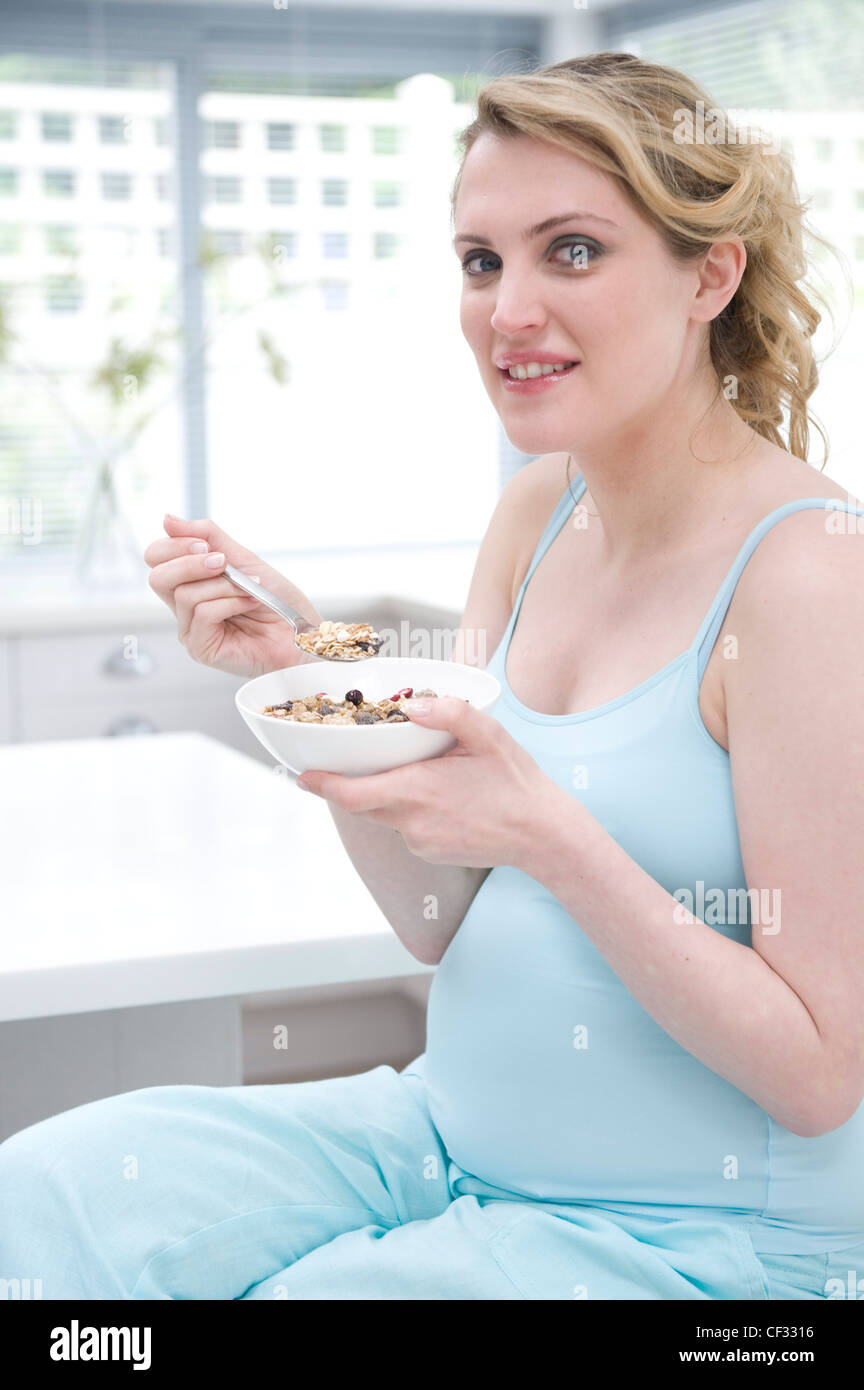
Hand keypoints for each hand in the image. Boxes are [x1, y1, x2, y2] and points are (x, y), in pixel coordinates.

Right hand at [144, 514, 322, 677]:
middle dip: (190, 563)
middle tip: (222, 562)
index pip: (156, 558)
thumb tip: (167, 520)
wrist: (302, 633)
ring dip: (225, 585)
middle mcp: (184, 609)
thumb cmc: (276, 600)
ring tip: (252, 590)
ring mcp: (191, 631)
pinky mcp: (202, 649)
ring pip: (186, 595)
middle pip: (157, 578)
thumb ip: (208, 537)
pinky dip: (231, 602)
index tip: (206, 545)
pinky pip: (204, 614)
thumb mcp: (242, 558)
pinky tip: (251, 603)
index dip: (174, 545)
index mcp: (189, 584)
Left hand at [296, 695, 564, 868]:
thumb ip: (450, 714)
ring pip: (387, 814)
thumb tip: (414, 706)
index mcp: (417, 791)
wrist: (544, 836)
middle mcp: (411, 822)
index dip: (322, 786)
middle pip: (363, 803)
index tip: (302, 776)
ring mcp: (420, 842)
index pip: (352, 794)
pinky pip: (408, 828)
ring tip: (420, 771)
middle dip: (352, 783)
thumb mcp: (489, 736)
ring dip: (390, 793)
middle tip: (349, 760)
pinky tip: (442, 796)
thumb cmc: (516, 784)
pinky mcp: (432, 852)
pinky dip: (412, 809)